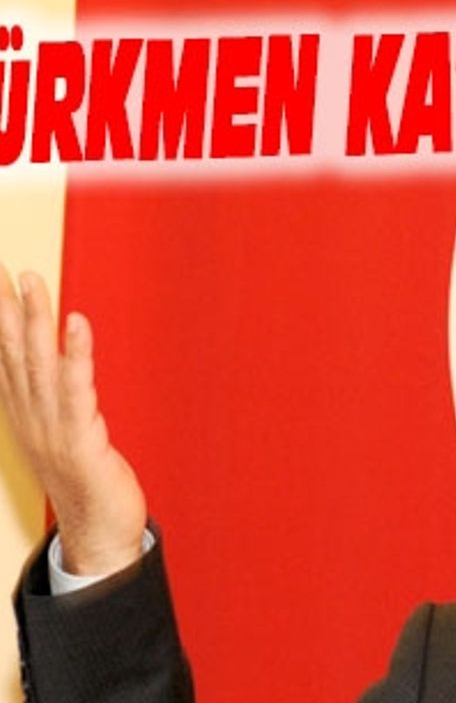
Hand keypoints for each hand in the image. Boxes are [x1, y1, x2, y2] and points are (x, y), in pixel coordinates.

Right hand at [0, 264, 146, 576]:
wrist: (98, 535)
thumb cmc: (86, 483)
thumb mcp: (62, 437)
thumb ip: (56, 403)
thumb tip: (53, 369)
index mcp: (26, 416)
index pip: (4, 359)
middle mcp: (33, 418)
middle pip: (15, 355)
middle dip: (9, 309)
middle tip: (5, 267)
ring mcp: (53, 429)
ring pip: (41, 365)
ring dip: (36, 322)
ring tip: (33, 282)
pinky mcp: (82, 440)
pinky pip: (78, 390)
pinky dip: (76, 354)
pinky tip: (77, 323)